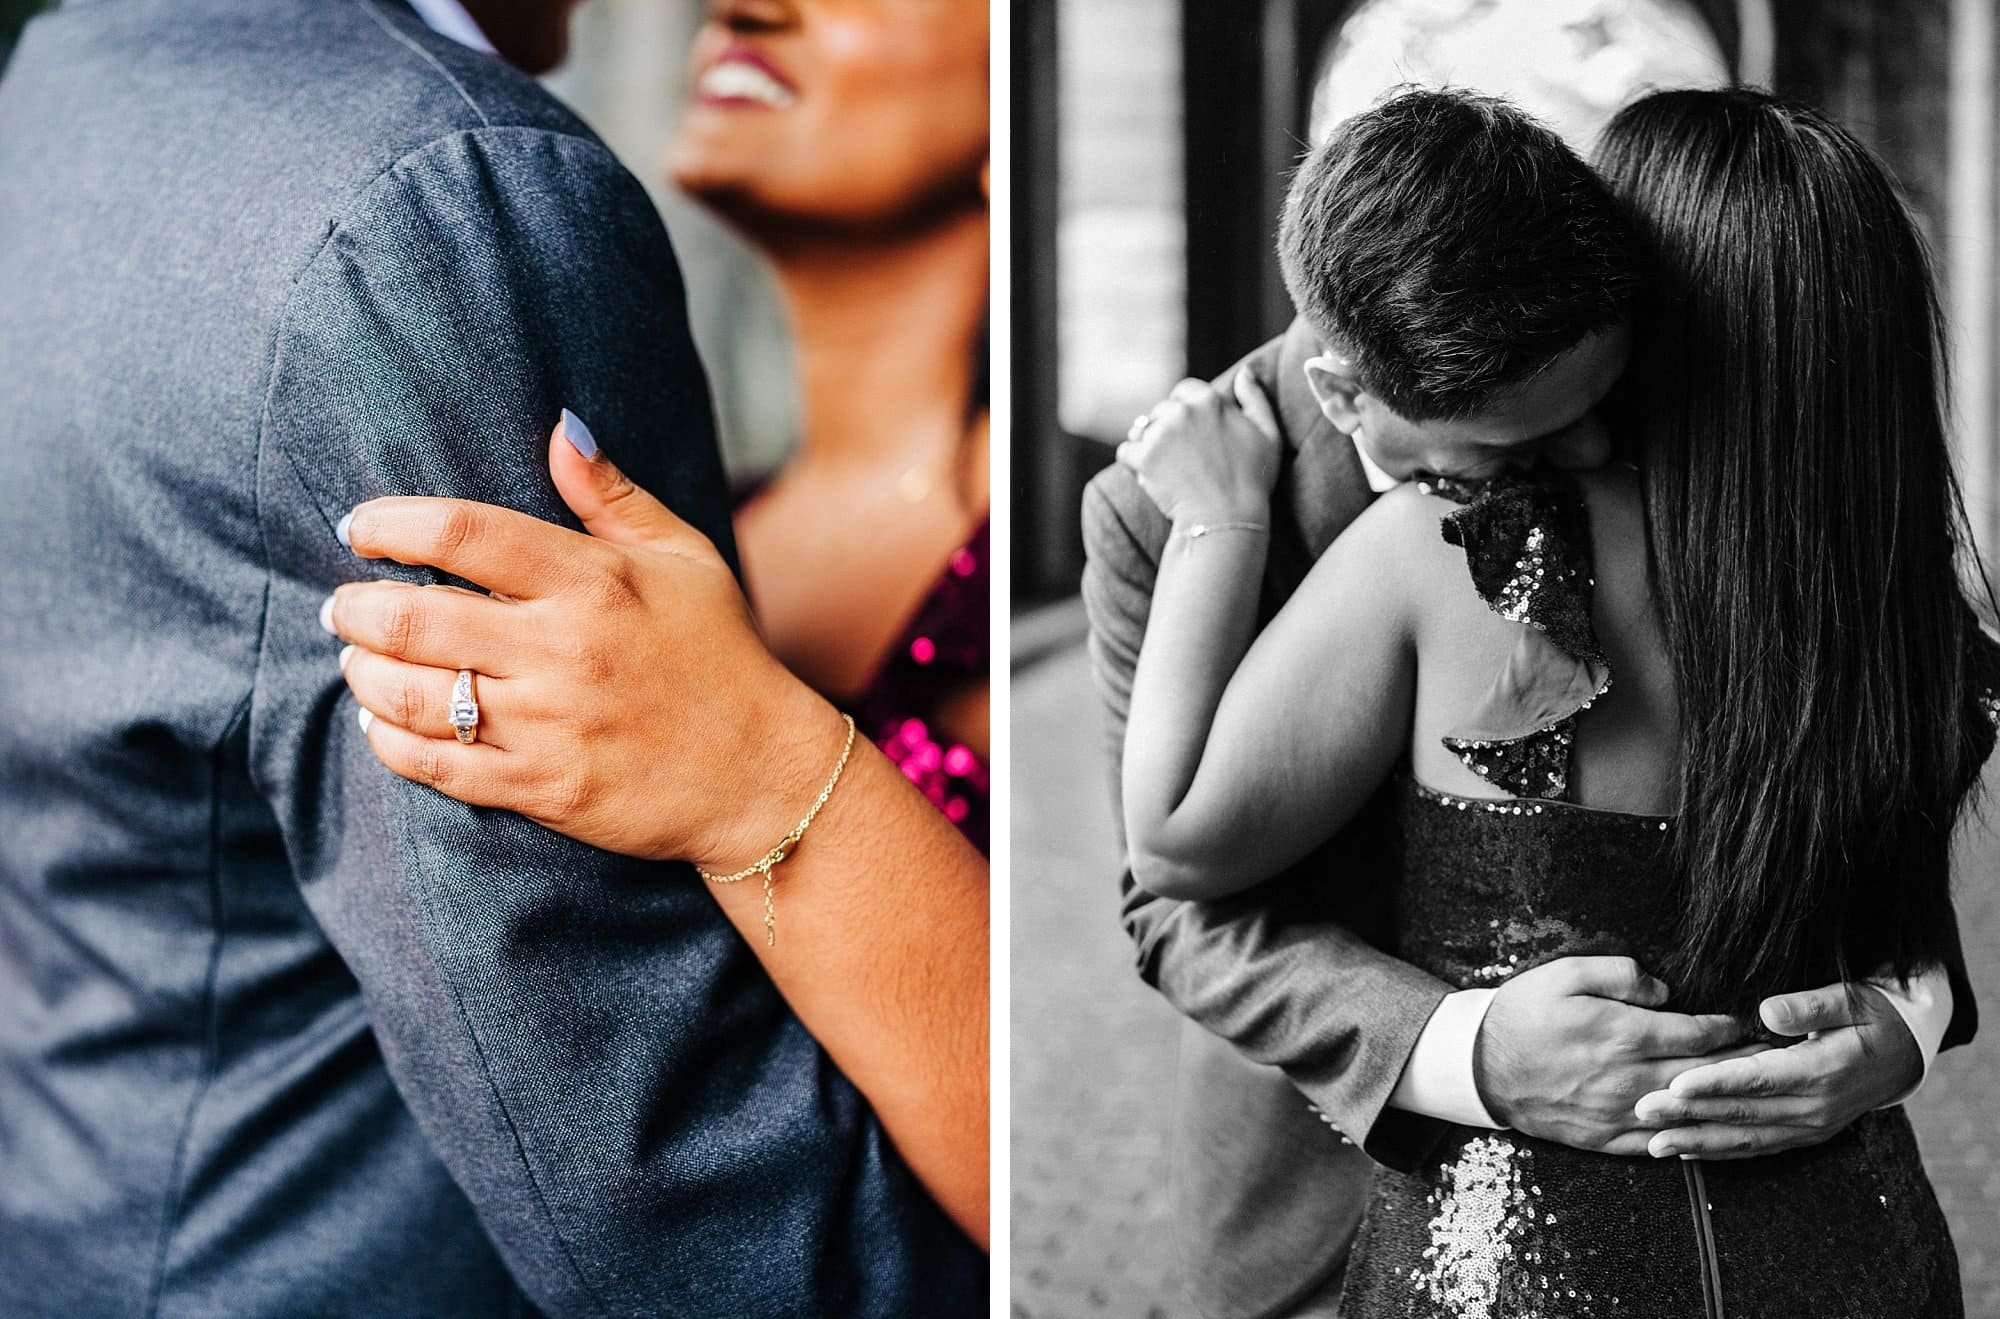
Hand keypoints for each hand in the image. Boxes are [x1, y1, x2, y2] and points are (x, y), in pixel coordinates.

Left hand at [324, 413, 843, 870]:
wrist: (765, 774)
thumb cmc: (721, 655)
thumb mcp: (684, 559)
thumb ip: (612, 497)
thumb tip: (560, 426)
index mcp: (594, 581)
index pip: (462, 534)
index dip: (391, 524)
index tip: (360, 526)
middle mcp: (566, 649)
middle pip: (417, 618)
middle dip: (356, 607)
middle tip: (343, 604)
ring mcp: (552, 724)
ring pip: (413, 696)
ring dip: (364, 673)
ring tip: (358, 659)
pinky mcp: (545, 789)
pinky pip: (436, 766)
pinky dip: (389, 742)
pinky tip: (381, 722)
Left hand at [1116, 371, 1281, 526]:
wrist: (1227, 520)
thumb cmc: (1252, 480)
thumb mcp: (1268, 434)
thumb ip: (1255, 398)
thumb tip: (1244, 372)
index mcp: (1208, 399)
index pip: (1183, 391)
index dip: (1187, 412)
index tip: (1195, 436)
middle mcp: (1181, 410)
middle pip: (1161, 411)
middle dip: (1167, 430)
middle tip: (1185, 460)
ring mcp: (1160, 433)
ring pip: (1140, 430)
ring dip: (1149, 446)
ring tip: (1170, 470)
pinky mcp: (1143, 457)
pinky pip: (1126, 452)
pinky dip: (1134, 465)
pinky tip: (1154, 479)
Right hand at [1475, 956, 1764, 1155]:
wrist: (1479, 1066)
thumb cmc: (1523, 1012)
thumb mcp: (1564, 973)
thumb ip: (1620, 973)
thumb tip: (1665, 988)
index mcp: (1623, 1034)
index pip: (1697, 1034)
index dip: (1731, 1028)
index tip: (1751, 1022)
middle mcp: (1629, 1079)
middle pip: (1704, 1076)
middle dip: (1743, 1068)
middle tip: (1777, 1061)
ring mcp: (1618, 1113)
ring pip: (1688, 1114)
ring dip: (1723, 1107)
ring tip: (1754, 1098)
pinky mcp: (1604, 1138)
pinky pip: (1658, 1143)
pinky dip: (1688, 1139)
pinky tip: (1706, 1133)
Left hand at [1633, 983, 1921, 1159]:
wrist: (1907, 1054)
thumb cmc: (1873, 1016)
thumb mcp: (1853, 1000)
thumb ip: (1811, 1006)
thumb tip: (1769, 1011)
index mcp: (1822, 1071)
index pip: (1759, 1079)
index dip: (1716, 1083)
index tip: (1676, 1083)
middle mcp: (1814, 1107)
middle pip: (1743, 1112)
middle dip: (1688, 1113)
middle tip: (1641, 1109)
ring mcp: (1810, 1127)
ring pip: (1745, 1138)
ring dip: (1697, 1141)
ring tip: (1651, 1142)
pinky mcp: (1805, 1135)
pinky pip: (1758, 1148)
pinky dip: (1721, 1152)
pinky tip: (1686, 1151)